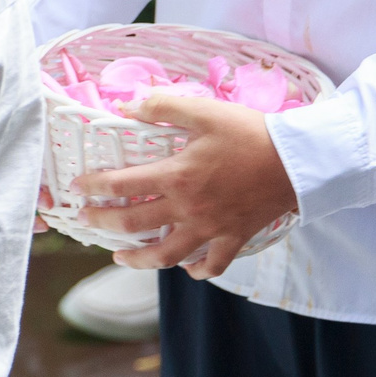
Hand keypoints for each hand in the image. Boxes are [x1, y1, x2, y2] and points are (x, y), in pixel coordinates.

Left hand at [82, 97, 299, 278]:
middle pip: (134, 224)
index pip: (122, 185)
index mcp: (177, 175)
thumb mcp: (205, 111)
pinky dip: (197, 271)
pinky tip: (187, 269)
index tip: (77, 187)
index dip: (94, 186)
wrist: (298, 160)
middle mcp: (188, 208)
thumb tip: (128, 105)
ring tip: (120, 258)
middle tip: (85, 220)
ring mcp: (211, 228)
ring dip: (139, 259)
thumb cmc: (251, 133)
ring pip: (167, 255)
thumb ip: (164, 107)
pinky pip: (213, 265)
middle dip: (103, 223)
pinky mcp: (235, 238)